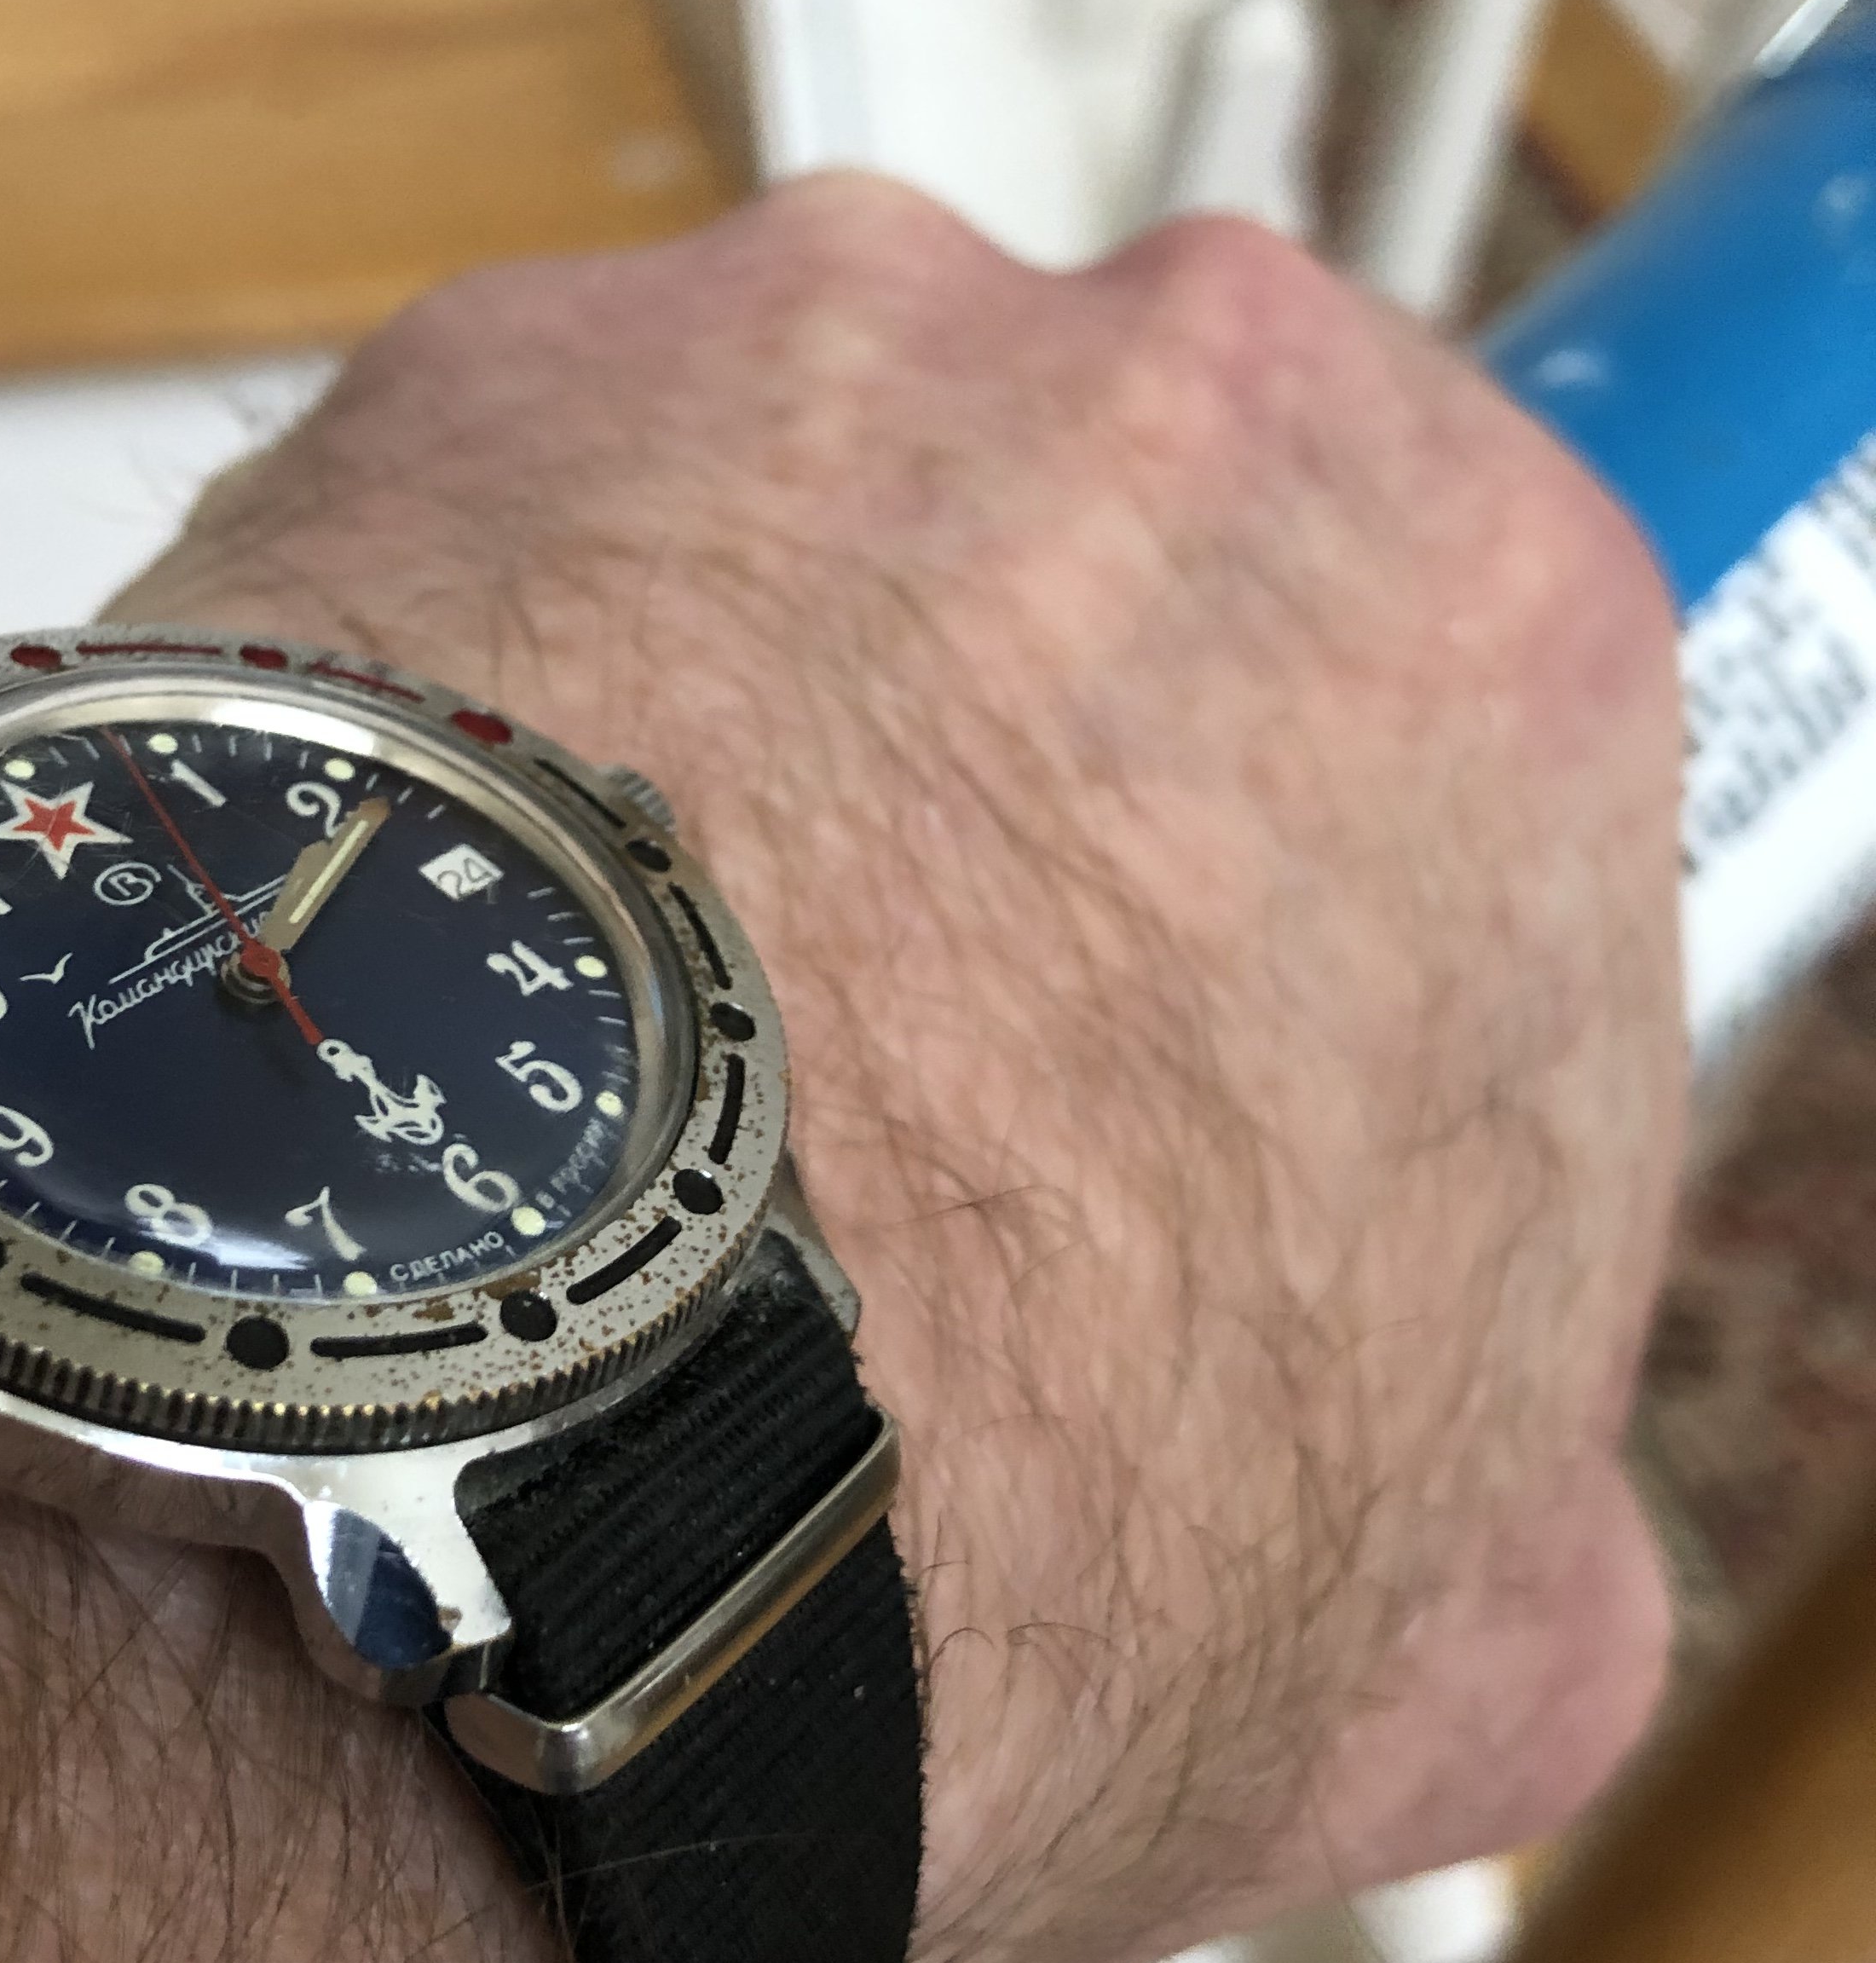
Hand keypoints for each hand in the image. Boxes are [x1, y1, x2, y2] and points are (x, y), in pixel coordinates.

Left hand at [109, 178, 1686, 1962]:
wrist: (491, 1463)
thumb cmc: (999, 1527)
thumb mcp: (1443, 1621)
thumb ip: (1509, 1445)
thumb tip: (1486, 1510)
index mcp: (1502, 636)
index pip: (1418, 722)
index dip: (1277, 900)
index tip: (1168, 1027)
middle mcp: (1184, 391)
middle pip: (1109, 571)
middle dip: (1015, 773)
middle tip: (892, 1047)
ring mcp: (804, 341)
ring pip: (800, 517)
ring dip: (744, 715)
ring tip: (628, 1032)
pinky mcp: (474, 367)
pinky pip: (521, 522)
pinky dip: (492, 696)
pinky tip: (453, 947)